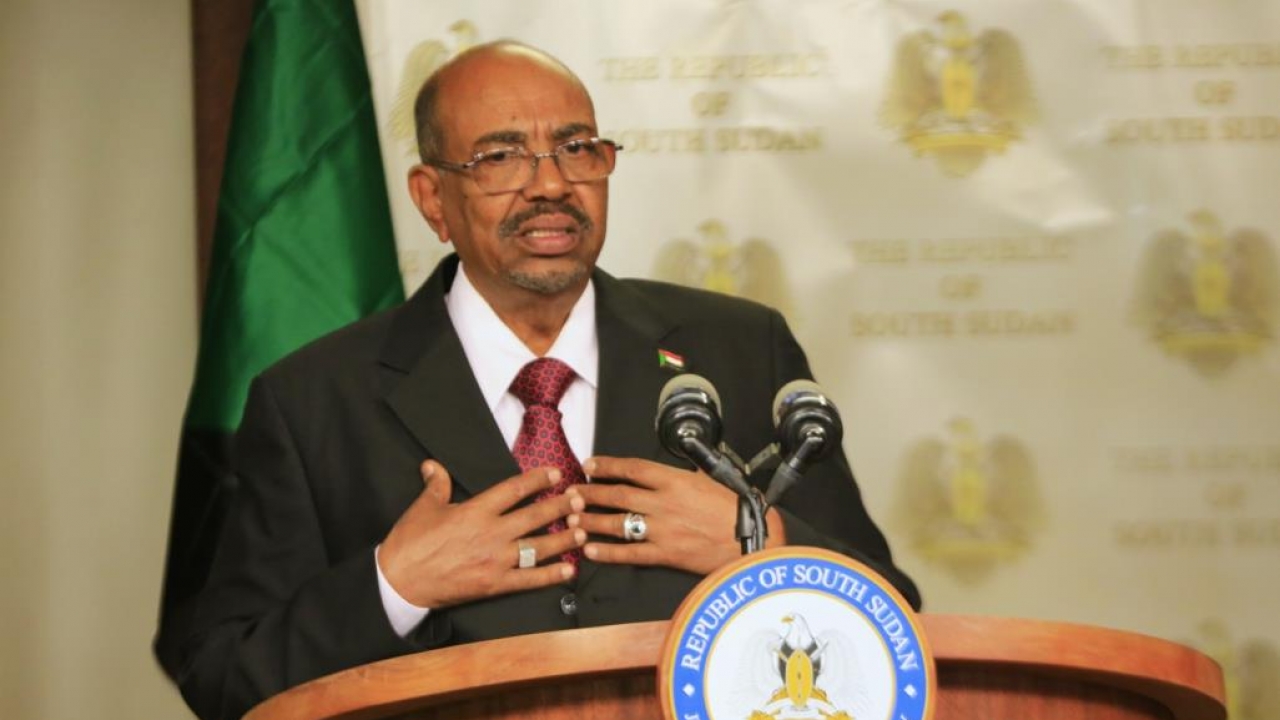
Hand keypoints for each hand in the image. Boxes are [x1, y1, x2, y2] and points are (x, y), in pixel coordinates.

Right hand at [378, 460, 584, 608]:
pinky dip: (551, 575)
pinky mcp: (494, 585)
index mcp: (475, 511)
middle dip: (560, 506)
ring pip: (538, 547)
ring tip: (582, 530)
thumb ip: (436, 484)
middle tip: (580, 499)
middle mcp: (491, 533)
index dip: (537, 480)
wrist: (398, 582)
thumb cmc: (410, 543)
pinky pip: (529, 580)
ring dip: (563, 539)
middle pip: (534, 516)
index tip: (555, 474)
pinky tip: (569, 570)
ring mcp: (495, 561)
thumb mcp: (423, 507)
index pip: (514, 489)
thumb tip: (433, 464)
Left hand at [568, 456, 785, 575]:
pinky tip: (590, 550)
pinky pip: (630, 553)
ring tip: (573, 519)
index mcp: (675, 479)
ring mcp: (663, 529)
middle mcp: (664, 502)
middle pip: (618, 495)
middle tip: (571, 493)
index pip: (632, 468)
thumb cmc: (736, 507)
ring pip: (618, 523)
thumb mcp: (710, 479)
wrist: (754, 538)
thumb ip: (686, 475)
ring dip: (591, 520)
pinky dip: (608, 552)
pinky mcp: (666, 554)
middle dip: (591, 493)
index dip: (607, 466)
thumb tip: (675, 468)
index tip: (590, 465)